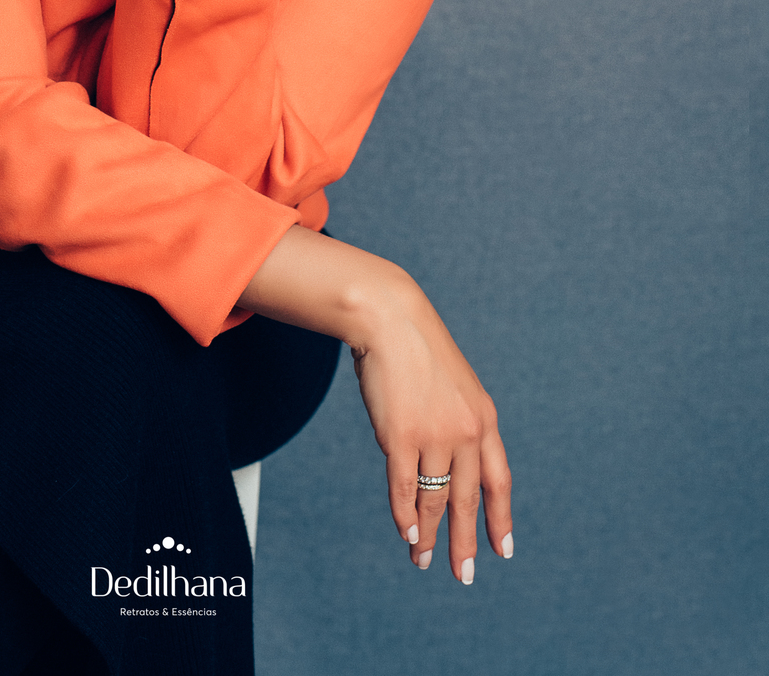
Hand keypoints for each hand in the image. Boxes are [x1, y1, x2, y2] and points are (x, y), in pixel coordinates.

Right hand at [238, 226, 513, 582]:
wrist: (392, 319)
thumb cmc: (416, 350)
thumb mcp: (453, 385)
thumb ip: (455, 422)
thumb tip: (443, 464)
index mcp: (484, 419)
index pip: (499, 480)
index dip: (500, 518)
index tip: (503, 549)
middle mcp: (466, 432)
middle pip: (468, 500)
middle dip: (466, 542)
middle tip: (465, 575)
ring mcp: (434, 435)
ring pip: (435, 500)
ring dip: (429, 535)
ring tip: (423, 560)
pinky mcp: (401, 436)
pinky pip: (406, 487)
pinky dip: (405, 514)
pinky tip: (406, 533)